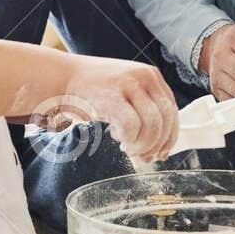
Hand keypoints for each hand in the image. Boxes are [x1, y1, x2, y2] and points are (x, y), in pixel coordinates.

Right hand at [62, 56, 179, 160]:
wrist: (63, 77)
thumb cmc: (94, 91)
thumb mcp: (126, 92)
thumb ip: (145, 111)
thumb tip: (160, 149)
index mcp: (152, 75)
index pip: (172, 111)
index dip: (169, 137)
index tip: (161, 153)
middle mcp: (145, 76)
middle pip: (165, 119)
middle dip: (156, 145)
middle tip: (143, 157)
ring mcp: (129, 84)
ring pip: (152, 124)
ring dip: (142, 145)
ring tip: (127, 149)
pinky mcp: (112, 96)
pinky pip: (132, 126)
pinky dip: (128, 138)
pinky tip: (116, 136)